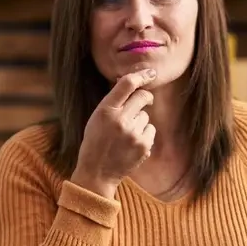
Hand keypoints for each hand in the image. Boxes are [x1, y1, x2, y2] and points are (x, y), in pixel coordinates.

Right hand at [71, 69, 156, 196]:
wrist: (97, 172)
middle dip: (145, 97)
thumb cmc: (95, 142)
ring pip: (146, 116)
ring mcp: (133, 134)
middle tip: (143, 101)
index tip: (150, 73)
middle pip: (143, 96)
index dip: (141, 75)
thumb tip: (133, 84)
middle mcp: (120, 120)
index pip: (127, 84)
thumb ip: (113, 102)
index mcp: (105, 110)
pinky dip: (144, 134)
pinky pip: (150, 129)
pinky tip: (131, 143)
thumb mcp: (97, 118)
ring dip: (139, 121)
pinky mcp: (143, 146)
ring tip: (125, 134)